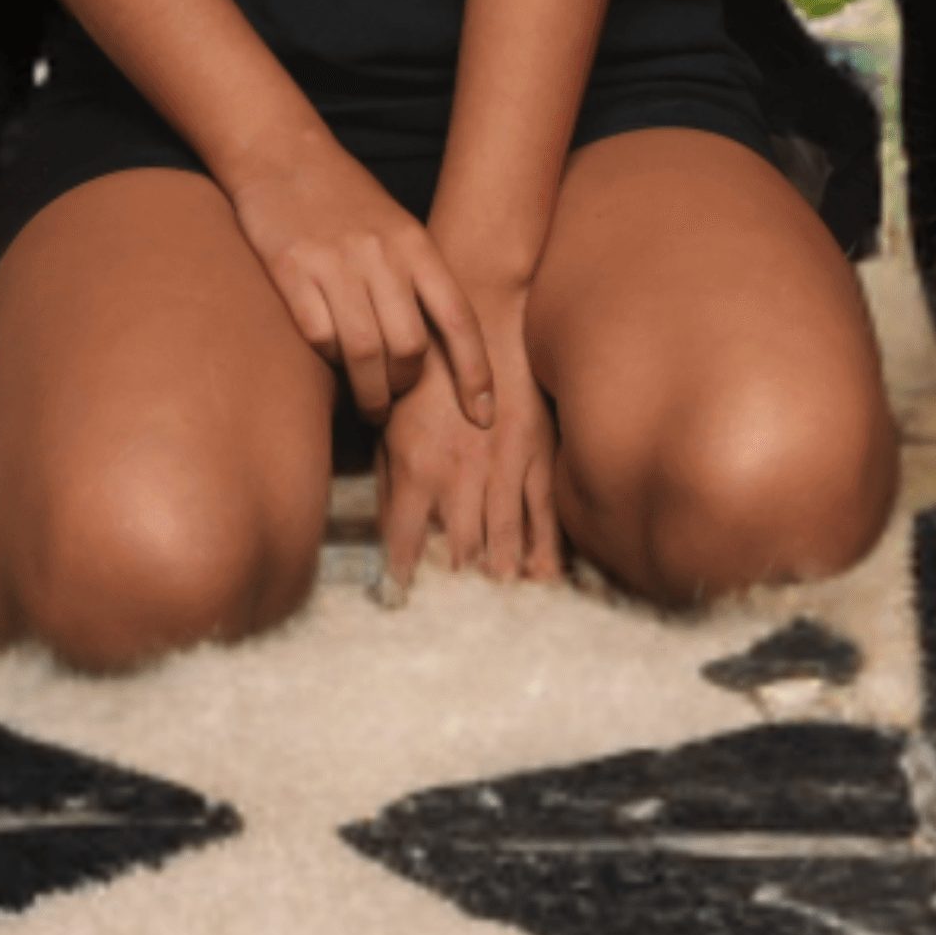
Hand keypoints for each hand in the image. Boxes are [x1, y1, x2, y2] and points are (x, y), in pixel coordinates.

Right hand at [229, 131, 494, 425]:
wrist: (285, 154)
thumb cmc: (346, 199)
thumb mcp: (396, 228)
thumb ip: (416, 279)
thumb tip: (435, 347)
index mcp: (417, 245)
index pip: (459, 318)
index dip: (476, 372)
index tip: (484, 416)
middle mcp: (383, 255)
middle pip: (411, 347)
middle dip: (405, 388)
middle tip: (394, 403)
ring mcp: (337, 262)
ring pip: (364, 352)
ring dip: (368, 392)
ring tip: (366, 407)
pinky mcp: (292, 269)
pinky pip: (318, 336)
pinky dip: (327, 361)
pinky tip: (327, 363)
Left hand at [377, 283, 560, 589]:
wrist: (483, 313)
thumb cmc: (429, 365)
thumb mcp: (393, 418)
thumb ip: (392, 475)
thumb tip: (391, 528)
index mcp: (416, 467)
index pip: (403, 543)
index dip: (403, 579)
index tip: (402, 603)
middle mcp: (460, 474)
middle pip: (458, 550)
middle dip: (457, 588)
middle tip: (458, 621)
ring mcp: (504, 464)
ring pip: (504, 538)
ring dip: (501, 576)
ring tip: (500, 604)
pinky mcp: (539, 451)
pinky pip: (544, 510)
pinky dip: (544, 546)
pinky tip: (542, 576)